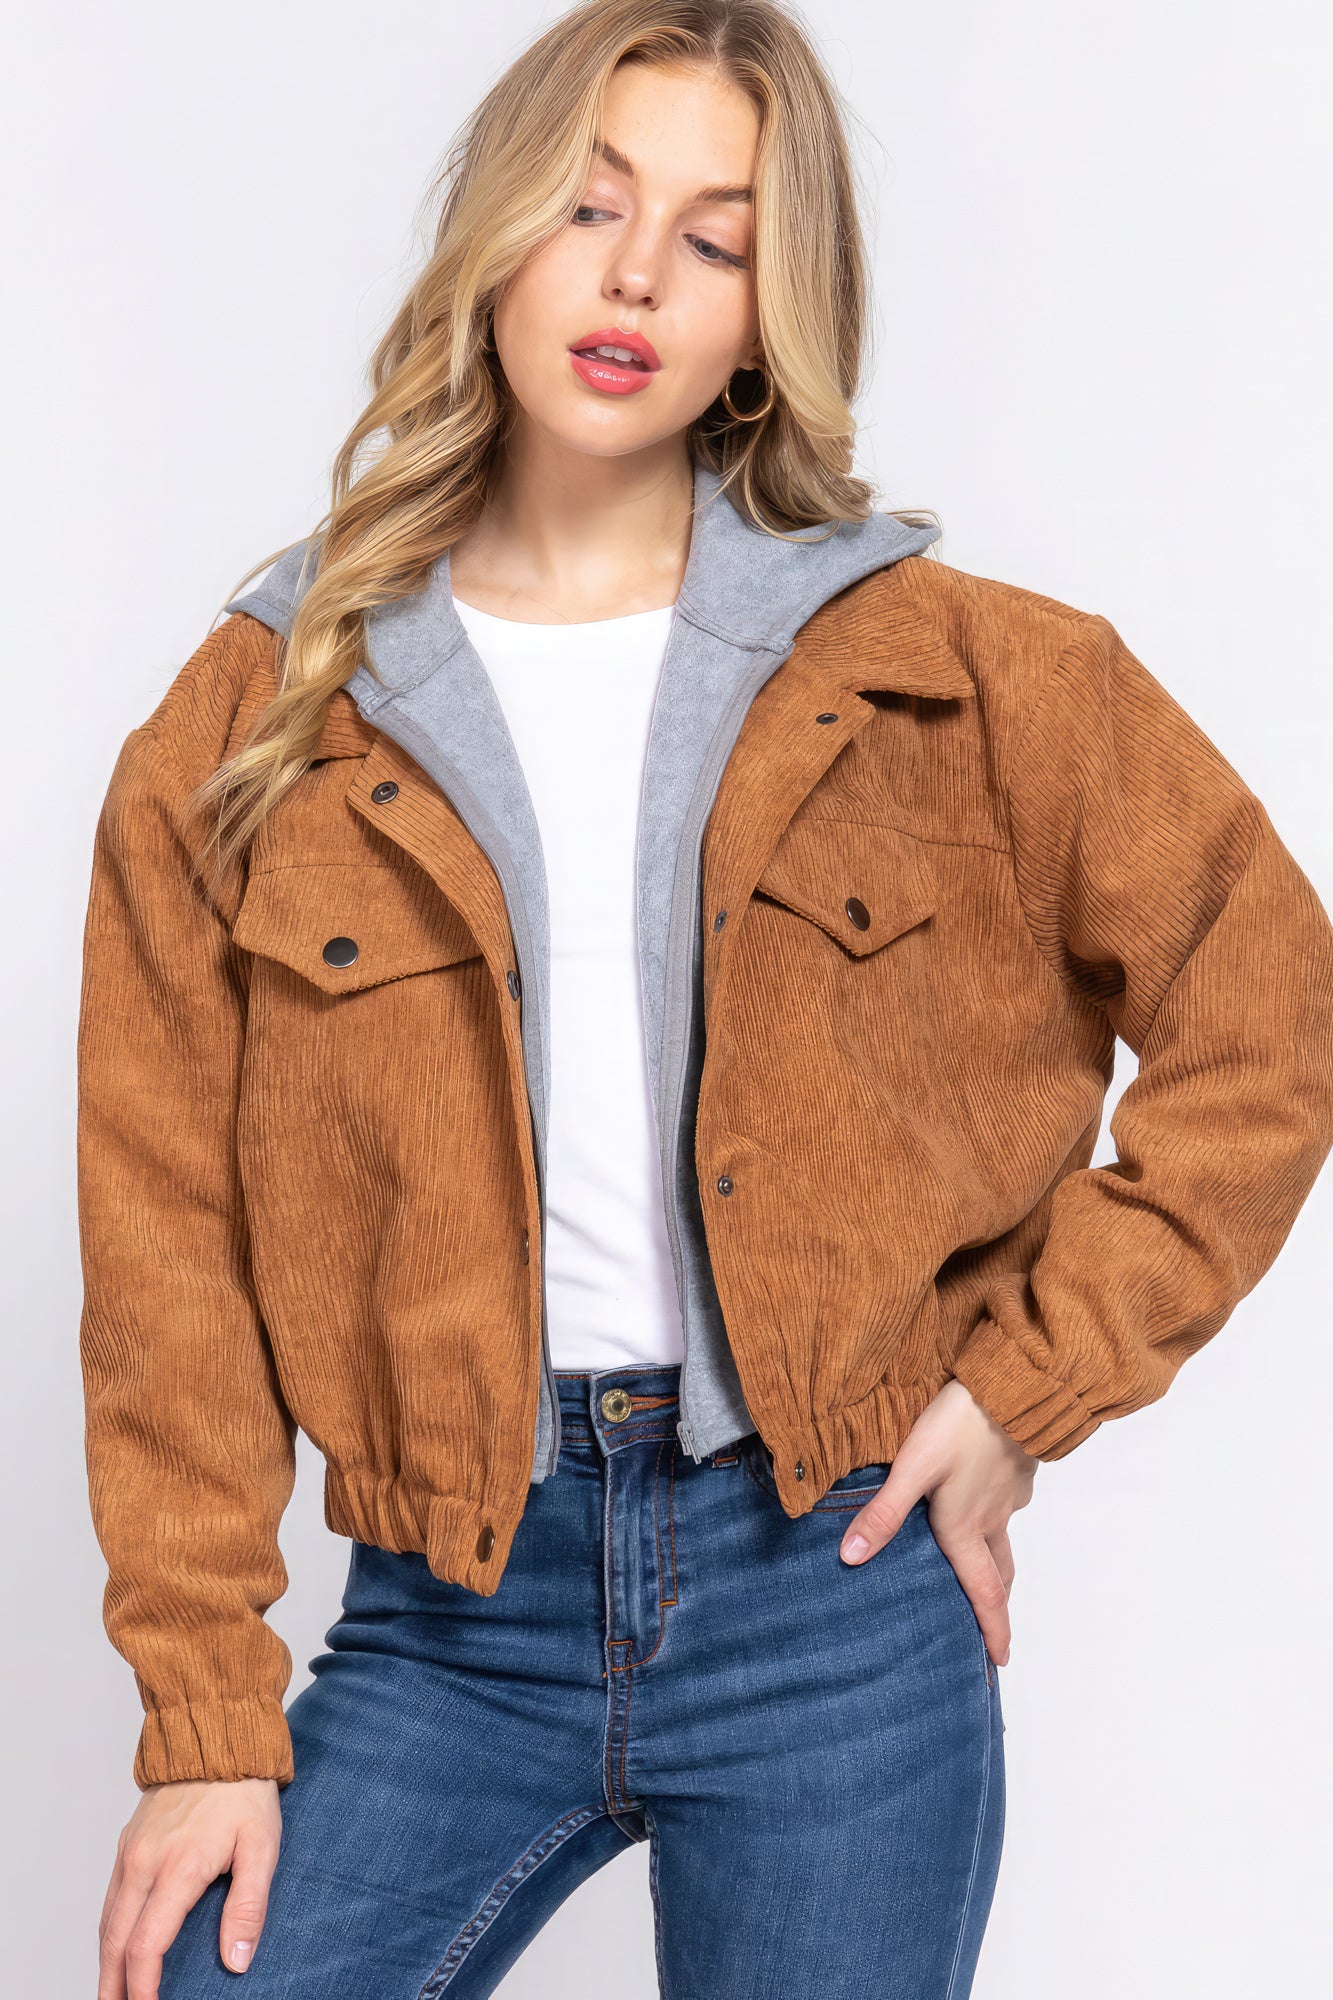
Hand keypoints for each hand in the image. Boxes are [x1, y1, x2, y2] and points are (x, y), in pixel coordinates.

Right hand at [98, 1776, 280, 1996]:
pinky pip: (110, 1897)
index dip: (143, 1987)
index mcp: (177, 1869)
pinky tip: (117, 1946)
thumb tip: (237, 1960)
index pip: (146, 1946)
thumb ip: (249, 1907)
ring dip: (106, 1962)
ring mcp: (131, 1852)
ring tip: (114, 1993)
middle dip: (114, 1986)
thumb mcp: (262, 1847)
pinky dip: (109, 1931)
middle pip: (115, 1942)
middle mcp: (144, 1863)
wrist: (217, 1738)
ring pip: (107, 1921)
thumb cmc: (245, 1794)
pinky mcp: (128, 1843)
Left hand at [838, 1378, 1036, 1666]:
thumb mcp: (913, 1468)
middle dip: (996, 1605)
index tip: (999, 1662)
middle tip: (992, 1627)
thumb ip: (883, 1512)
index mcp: (965, 1527)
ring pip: (1004, 1539)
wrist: (1013, 1386)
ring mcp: (1009, 1494)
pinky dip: (997, 1518)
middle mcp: (992, 1518)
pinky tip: (983, 1500)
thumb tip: (850, 1559)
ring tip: (985, 1572)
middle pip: (999, 1573)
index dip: (992, 1629)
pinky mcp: (1017, 1469)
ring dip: (998, 1564)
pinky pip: (1007, 1505)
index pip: (983, 1593)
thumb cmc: (960, 1426)